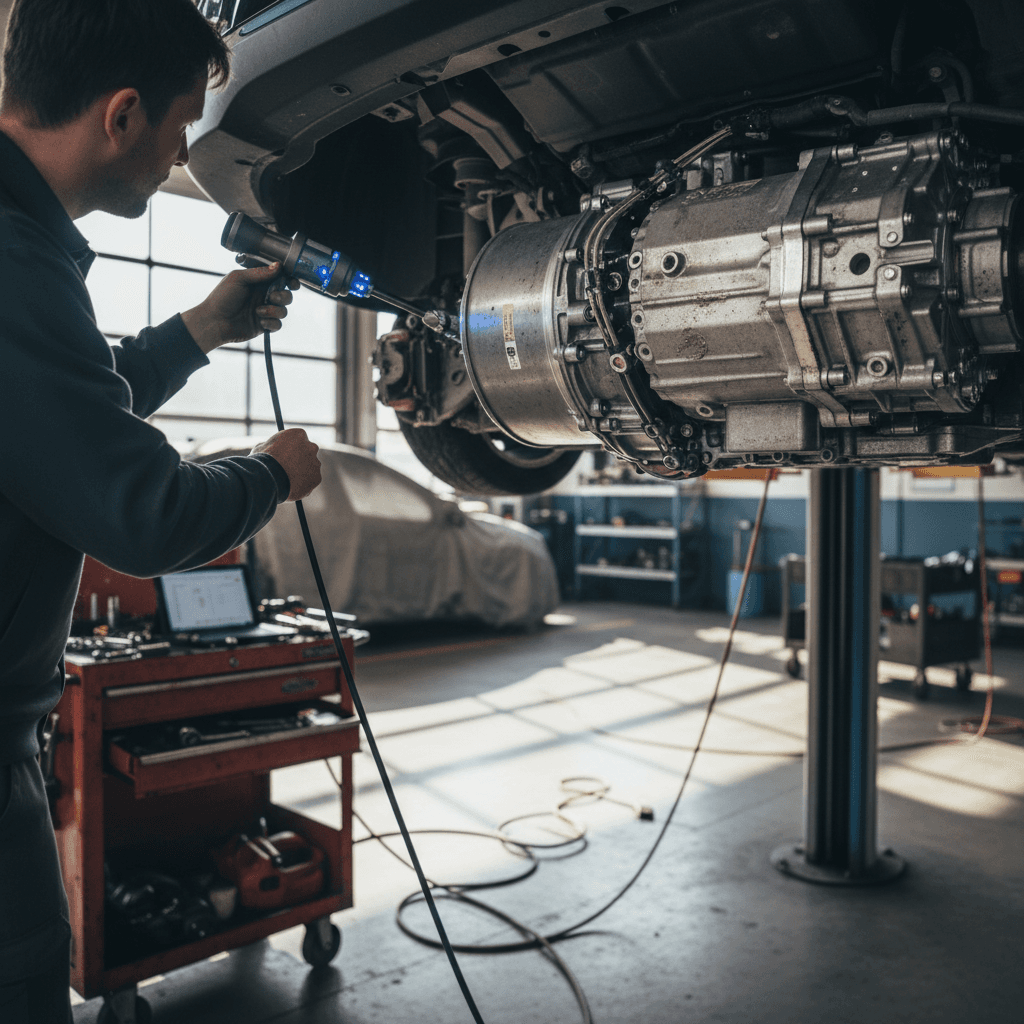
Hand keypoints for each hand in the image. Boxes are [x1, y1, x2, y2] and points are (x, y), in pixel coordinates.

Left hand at [180, 262, 298, 353]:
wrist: (214, 321)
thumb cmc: (222, 297)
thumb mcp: (238, 278)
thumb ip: (259, 273)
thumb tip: (278, 266)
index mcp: (259, 282)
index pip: (281, 279)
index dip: (290, 280)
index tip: (292, 283)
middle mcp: (264, 296)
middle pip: (287, 295)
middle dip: (284, 296)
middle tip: (273, 297)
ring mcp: (265, 311)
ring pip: (284, 311)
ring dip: (275, 310)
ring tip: (258, 311)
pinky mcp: (264, 325)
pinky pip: (278, 324)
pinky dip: (271, 322)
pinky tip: (259, 321)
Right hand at [251, 428, 321, 501]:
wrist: (268, 477)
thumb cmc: (262, 461)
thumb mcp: (262, 448)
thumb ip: (271, 446)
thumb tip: (269, 448)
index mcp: (298, 434)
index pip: (299, 439)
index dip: (291, 448)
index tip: (286, 455)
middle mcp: (311, 446)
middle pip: (308, 453)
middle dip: (300, 460)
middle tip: (289, 469)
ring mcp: (316, 463)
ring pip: (310, 469)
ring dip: (302, 474)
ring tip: (286, 481)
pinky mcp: (317, 478)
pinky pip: (310, 482)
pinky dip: (302, 486)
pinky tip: (290, 488)